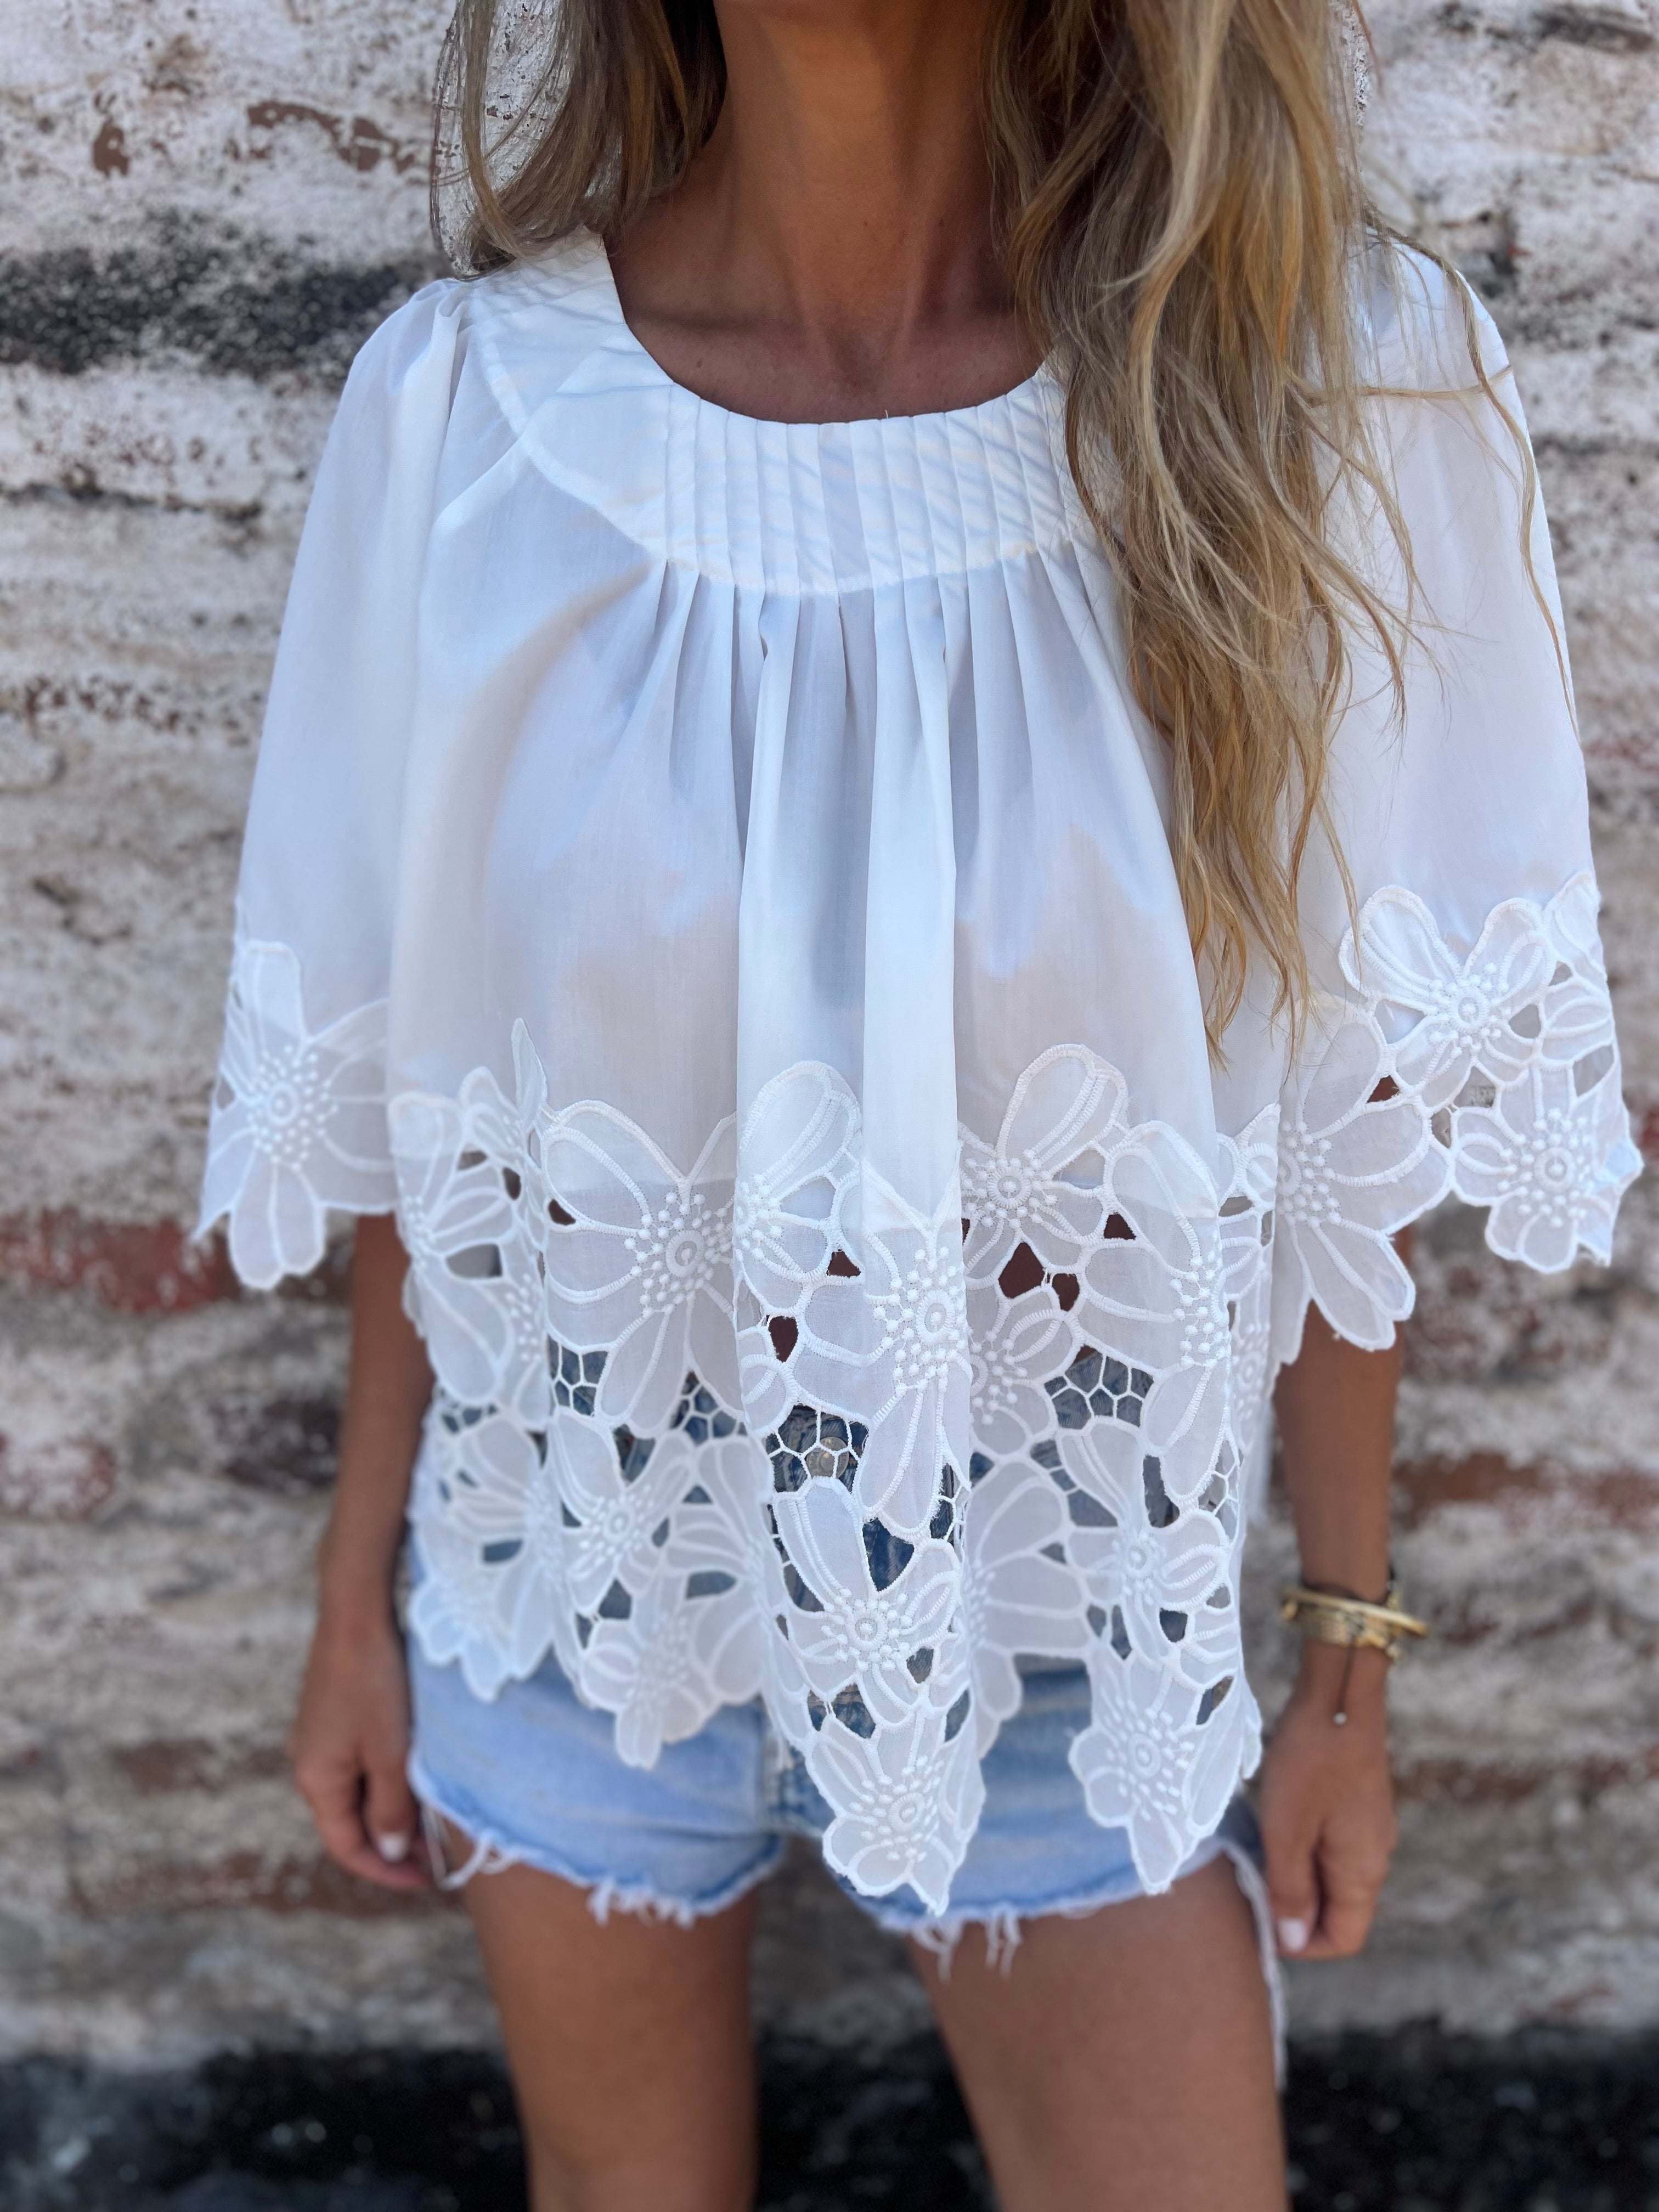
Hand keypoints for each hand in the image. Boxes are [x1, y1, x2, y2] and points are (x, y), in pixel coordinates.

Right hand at [288, 1589, 429, 1892]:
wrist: (356, 1613)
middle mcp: (310, 1764)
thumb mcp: (390, 1753)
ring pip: (359, 1791)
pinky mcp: (335, 1715)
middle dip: (394, 1841)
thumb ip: (391, 1807)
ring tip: (435, 1817)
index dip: (387, 1871)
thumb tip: (389, 1849)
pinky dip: (388, 1778)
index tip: (427, 1880)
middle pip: (352, 1821)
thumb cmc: (374, 1683)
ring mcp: (321, 1738)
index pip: (348, 1847)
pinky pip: (360, 1763)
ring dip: (394, 1809)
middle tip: (440, 1851)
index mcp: (317, 1781)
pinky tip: (417, 1774)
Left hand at [1255, 1643, 1395, 1959]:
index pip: (1343, 1938)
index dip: (1302, 1943)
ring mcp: (1366, 1829)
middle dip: (1292, 1910)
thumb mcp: (1287, 1828)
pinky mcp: (1354, 1805)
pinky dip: (1299, 1848)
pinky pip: (1327, 1846)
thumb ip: (1290, 1887)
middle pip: (1336, 1911)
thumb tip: (1292, 1940)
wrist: (1338, 1692)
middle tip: (1248, 1886)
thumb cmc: (1310, 1759)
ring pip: (1329, 1877)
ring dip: (1292, 1876)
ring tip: (1253, 1853)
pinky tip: (1269, 1824)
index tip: (1260, 1921)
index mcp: (1363, 1871)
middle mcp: (1373, 1856)